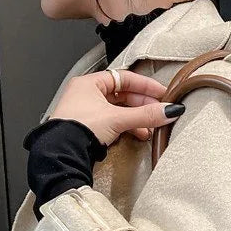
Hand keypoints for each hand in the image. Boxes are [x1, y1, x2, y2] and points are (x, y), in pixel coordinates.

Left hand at [50, 69, 184, 145]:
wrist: (62, 152)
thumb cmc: (78, 129)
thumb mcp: (117, 118)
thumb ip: (145, 115)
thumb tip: (168, 111)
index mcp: (89, 83)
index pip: (124, 78)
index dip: (145, 85)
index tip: (161, 93)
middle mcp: (86, 95)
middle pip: (123, 95)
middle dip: (143, 105)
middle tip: (159, 111)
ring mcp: (87, 112)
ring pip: (119, 110)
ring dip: (137, 118)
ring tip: (150, 126)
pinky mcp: (89, 128)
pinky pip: (114, 122)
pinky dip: (128, 127)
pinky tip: (138, 134)